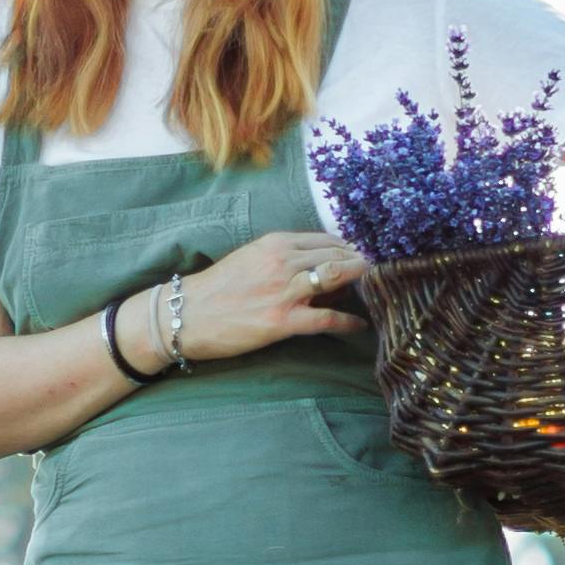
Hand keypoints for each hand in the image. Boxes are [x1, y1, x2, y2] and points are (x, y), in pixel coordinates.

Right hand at [174, 228, 370, 366]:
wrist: (186, 315)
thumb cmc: (217, 288)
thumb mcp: (250, 258)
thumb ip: (281, 256)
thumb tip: (317, 263)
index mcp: (275, 243)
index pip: (325, 240)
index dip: (349, 248)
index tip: (362, 255)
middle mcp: (282, 261)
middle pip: (336, 255)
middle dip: (361, 262)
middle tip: (378, 271)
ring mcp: (284, 291)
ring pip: (335, 278)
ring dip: (360, 282)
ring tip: (374, 289)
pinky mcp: (282, 321)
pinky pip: (327, 319)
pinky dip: (348, 321)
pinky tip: (359, 324)